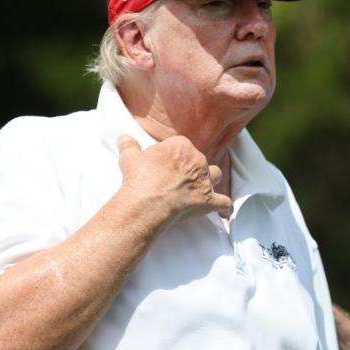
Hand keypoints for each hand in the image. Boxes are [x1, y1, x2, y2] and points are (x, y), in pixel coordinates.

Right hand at [116, 135, 232, 219]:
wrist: (147, 202)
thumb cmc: (139, 178)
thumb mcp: (130, 158)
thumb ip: (129, 146)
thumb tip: (124, 137)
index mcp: (182, 146)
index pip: (182, 146)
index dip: (173, 156)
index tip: (164, 165)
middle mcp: (198, 160)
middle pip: (198, 160)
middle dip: (190, 168)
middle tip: (176, 179)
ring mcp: (205, 180)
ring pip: (216, 175)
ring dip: (210, 181)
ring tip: (201, 187)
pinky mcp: (208, 200)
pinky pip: (224, 202)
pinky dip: (224, 207)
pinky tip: (225, 211)